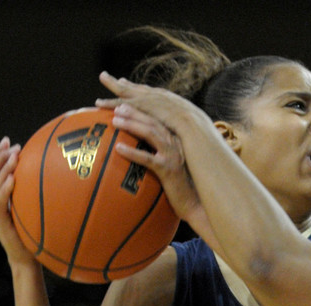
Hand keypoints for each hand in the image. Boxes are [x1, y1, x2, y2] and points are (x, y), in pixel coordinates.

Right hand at [0, 138, 38, 268]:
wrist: (26, 259)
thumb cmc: (31, 234)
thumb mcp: (28, 209)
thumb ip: (28, 193)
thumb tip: (44, 174)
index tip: (9, 141)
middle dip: (0, 156)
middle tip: (14, 146)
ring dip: (4, 167)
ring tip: (16, 156)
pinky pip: (0, 201)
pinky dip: (5, 188)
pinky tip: (14, 178)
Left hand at [97, 73, 205, 225]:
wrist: (195, 205)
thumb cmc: (181, 187)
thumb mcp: (171, 165)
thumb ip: (160, 152)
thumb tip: (143, 146)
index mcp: (175, 138)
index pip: (156, 116)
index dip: (140, 104)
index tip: (123, 96)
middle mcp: (176, 142)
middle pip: (152, 119)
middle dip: (133, 110)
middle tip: (115, 105)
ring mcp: (172, 155)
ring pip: (150, 133)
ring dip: (131, 124)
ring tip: (115, 120)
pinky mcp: (168, 169)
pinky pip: (147, 158)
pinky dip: (132, 152)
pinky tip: (118, 149)